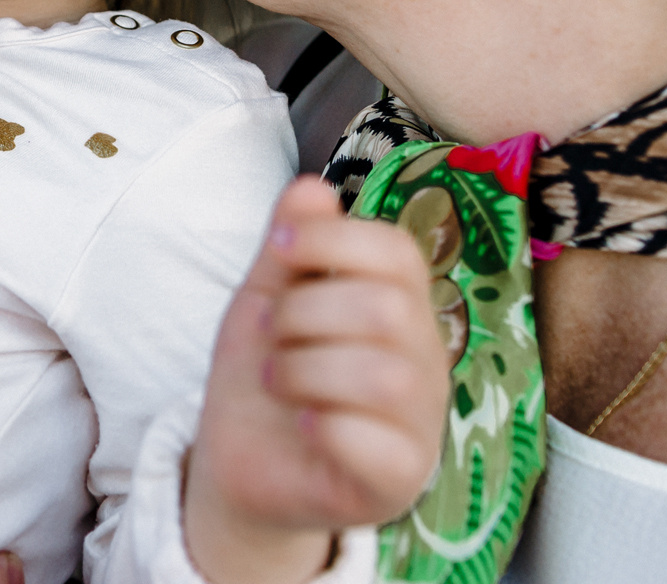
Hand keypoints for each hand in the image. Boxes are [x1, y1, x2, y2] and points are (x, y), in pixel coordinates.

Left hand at [183, 175, 447, 583]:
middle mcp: (424, 359)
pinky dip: (323, 425)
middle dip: (305, 312)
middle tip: (272, 334)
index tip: (279, 249)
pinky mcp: (400, 480)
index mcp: (399, 305)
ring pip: (386, 376)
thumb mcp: (266, 297)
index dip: (332, 238)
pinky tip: (301, 423)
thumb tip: (313, 187)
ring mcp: (420, 423)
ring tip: (278, 379)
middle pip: (388, 309)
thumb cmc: (267, 373)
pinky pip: (377, 444)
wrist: (243, 461)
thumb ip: (291, 246)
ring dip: (305, 369)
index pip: (397, 252)